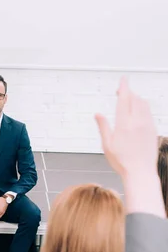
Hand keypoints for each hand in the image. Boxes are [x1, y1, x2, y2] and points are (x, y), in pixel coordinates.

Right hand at [95, 77, 164, 217]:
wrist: (140, 172)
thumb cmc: (122, 161)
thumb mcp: (107, 145)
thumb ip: (103, 127)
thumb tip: (97, 114)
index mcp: (124, 125)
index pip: (124, 99)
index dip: (123, 87)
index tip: (123, 79)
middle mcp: (137, 122)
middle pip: (134, 99)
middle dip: (128, 92)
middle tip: (121, 91)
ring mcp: (147, 125)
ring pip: (143, 104)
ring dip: (136, 98)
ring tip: (128, 100)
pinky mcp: (153, 129)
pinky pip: (148, 112)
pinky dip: (142, 106)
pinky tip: (136, 111)